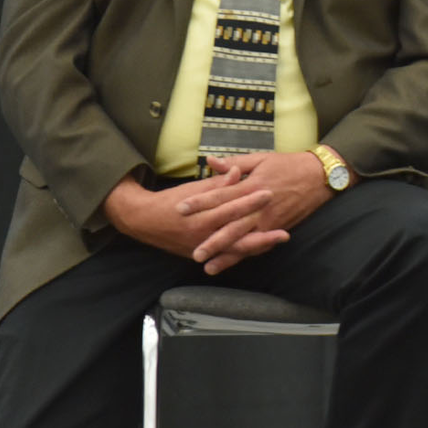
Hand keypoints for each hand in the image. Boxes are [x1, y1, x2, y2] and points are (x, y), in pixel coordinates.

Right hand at [101, 171, 286, 274]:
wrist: (143, 221)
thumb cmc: (170, 201)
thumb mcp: (193, 189)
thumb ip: (218, 183)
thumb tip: (237, 172)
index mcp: (200, 215)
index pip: (229, 208)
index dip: (249, 201)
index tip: (268, 193)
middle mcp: (201, 235)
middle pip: (236, 233)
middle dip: (261, 229)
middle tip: (284, 224)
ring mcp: (202, 247)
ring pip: (235, 248)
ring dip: (259, 244)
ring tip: (281, 238)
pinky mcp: (202, 255)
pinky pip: (228, 254)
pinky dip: (246, 251)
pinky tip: (264, 247)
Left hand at [177, 151, 335, 270]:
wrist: (320, 176)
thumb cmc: (289, 164)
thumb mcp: (260, 158)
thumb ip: (234, 163)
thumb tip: (211, 162)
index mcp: (252, 186)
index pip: (221, 195)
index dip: (200, 202)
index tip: (180, 209)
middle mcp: (259, 206)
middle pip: (231, 225)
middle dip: (212, 240)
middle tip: (193, 251)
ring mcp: (270, 220)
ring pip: (244, 240)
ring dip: (226, 254)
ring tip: (208, 265)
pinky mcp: (279, 227)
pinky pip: (259, 244)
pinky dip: (246, 255)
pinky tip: (232, 263)